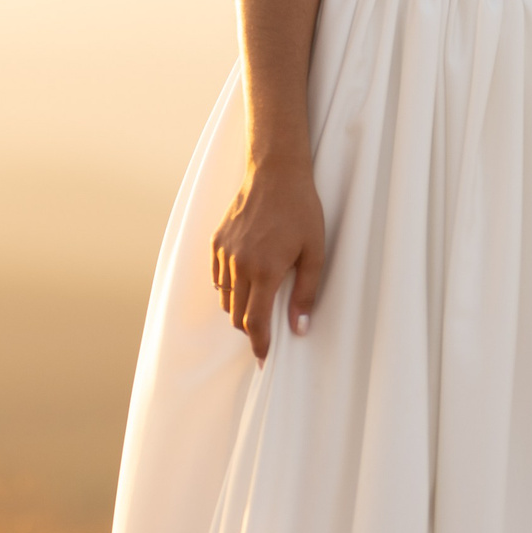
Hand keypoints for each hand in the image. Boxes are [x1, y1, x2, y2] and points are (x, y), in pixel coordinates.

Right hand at [211, 159, 327, 361]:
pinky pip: (217, 277)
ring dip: (239, 307)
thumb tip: (299, 328)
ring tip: (258, 300)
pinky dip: (228, 287)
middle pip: (237, 315)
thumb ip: (305, 293)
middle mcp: (240, 265)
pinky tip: (245, 279)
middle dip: (250, 329)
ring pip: (225, 298)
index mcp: (265, 270)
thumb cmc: (301, 210)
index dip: (259, 345)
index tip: (263, 359)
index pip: (255, 322)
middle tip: (267, 330)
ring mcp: (225, 253)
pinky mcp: (216, 242)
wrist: (275, 173)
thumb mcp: (315, 252)